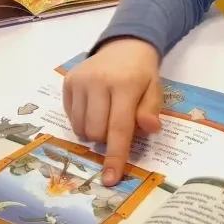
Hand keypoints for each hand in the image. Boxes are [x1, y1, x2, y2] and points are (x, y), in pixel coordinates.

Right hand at [63, 38, 162, 185]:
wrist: (124, 45)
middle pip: (96, 132)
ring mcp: (80, 81)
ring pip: (80, 128)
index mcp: (124, 85)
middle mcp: (98, 82)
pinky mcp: (68, 81)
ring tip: (105, 115)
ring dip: (93, 132)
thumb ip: (151, 110)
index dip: (115, 156)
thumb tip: (150, 129)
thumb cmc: (141, 73)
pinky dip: (82, 120)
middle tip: (117, 125)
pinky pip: (71, 117)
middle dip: (106, 139)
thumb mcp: (155, 89)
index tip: (110, 179)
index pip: (118, 128)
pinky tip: (93, 106)